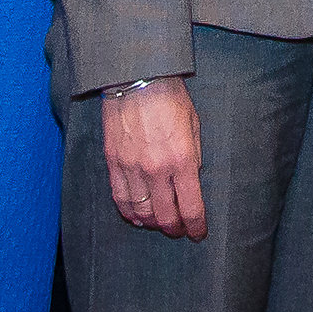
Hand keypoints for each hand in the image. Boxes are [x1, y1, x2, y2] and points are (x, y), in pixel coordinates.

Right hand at [100, 76, 207, 239]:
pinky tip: (136, 217)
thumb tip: (191, 182)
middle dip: (176, 229)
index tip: (199, 234)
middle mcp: (156, 169)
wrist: (137, 77)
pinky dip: (129, 213)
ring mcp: (132, 168)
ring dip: (152, 224)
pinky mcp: (113, 163)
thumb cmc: (171, 97)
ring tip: (160, 224)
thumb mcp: (194, 125)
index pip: (191, 207)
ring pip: (141, 213)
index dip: (196, 227)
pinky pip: (120, 199)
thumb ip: (193, 157)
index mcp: (182, 159)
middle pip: (165, 217)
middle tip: (181, 231)